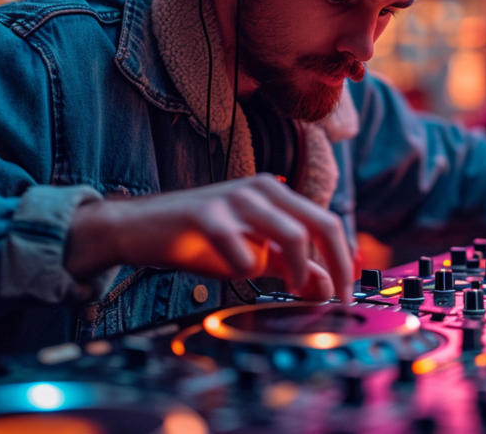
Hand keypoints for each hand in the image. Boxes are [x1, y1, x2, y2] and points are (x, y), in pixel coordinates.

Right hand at [65, 174, 353, 303]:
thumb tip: (325, 285)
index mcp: (276, 194)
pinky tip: (233, 272)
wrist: (138, 228)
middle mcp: (262, 189)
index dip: (343, 259)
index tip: (347, 290)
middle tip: (331, 297)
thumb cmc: (196, 239)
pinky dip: (245, 270)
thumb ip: (288, 266)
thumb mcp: (251, 254)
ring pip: (291, 235)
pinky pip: (243, 251)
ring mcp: (235, 198)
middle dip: (334, 266)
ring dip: (295, 270)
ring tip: (284, 287)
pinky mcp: (206, 214)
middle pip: (321, 224)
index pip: (327, 222)